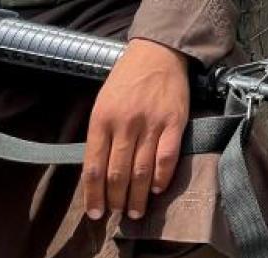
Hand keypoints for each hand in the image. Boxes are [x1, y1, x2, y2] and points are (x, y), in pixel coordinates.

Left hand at [82, 38, 189, 220]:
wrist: (157, 52)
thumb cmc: (126, 78)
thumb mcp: (103, 102)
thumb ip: (101, 134)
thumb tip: (99, 171)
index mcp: (102, 119)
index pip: (94, 167)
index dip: (94, 195)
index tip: (96, 213)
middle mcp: (124, 123)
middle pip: (118, 173)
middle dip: (116, 200)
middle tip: (118, 214)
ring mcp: (150, 123)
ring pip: (141, 170)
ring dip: (138, 196)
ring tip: (136, 211)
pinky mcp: (174, 122)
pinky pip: (167, 157)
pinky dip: (161, 177)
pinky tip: (157, 189)